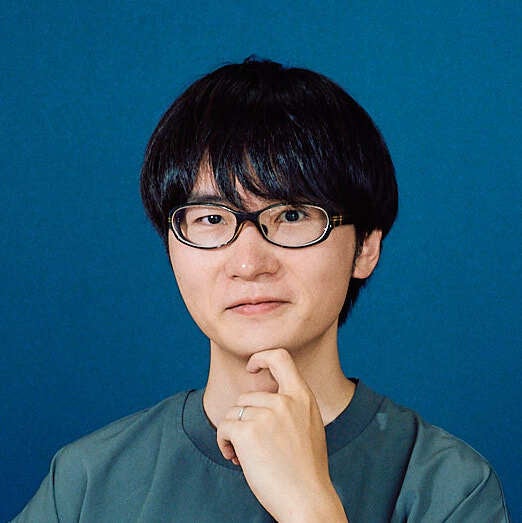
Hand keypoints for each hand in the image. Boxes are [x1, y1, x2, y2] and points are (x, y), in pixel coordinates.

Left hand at [216, 348, 347, 522]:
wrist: (307, 499)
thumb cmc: (307, 468)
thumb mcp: (309, 425)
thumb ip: (291, 406)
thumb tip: (262, 398)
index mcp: (302, 396)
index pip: (280, 357)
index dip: (262, 357)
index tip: (252, 367)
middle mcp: (285, 401)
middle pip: (247, 395)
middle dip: (243, 418)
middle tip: (250, 443)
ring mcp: (266, 415)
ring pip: (234, 413)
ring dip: (233, 432)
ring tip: (244, 455)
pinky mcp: (248, 431)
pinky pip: (224, 427)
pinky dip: (223, 442)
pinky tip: (234, 458)